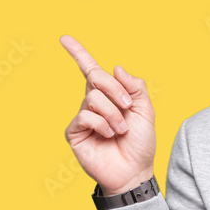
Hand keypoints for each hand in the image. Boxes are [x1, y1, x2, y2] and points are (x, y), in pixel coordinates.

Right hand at [59, 34, 155, 194]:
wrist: (134, 172)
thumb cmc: (140, 144)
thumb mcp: (145, 111)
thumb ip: (135, 87)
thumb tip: (116, 67)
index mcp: (109, 95)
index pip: (90, 70)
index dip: (77, 52)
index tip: (64, 38)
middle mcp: (93, 103)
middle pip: (96, 76)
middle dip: (115, 89)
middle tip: (128, 107)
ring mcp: (83, 117)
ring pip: (93, 98)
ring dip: (113, 113)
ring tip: (121, 130)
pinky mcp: (75, 132)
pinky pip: (85, 115)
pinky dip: (102, 124)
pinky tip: (108, 135)